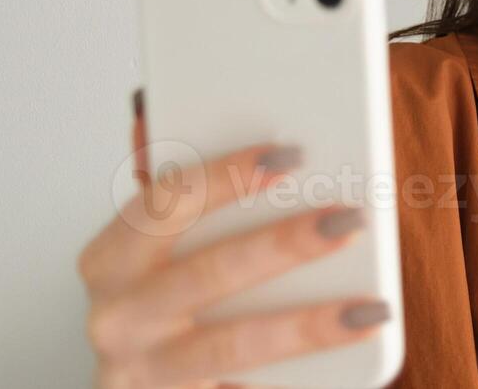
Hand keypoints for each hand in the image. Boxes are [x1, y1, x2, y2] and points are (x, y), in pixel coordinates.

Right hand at [77, 107, 390, 388]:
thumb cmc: (157, 307)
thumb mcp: (154, 248)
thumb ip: (169, 193)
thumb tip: (159, 114)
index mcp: (109, 259)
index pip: (163, 202)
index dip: (226, 175)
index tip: (289, 154)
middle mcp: (115, 316)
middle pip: (206, 273)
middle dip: (282, 245)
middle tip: (348, 220)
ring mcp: (143, 371)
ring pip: (233, 344)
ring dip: (307, 324)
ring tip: (368, 308)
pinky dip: (301, 380)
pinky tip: (347, 357)